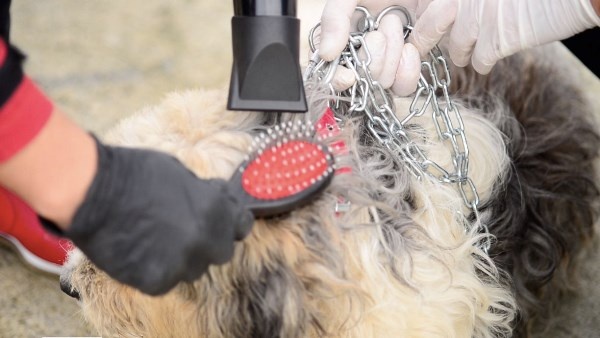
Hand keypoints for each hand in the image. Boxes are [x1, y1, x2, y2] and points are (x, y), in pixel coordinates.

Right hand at [57, 138, 253, 294]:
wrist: (92, 192)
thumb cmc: (135, 173)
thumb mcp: (182, 173)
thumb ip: (204, 195)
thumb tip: (214, 201)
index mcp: (216, 211)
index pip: (242, 226)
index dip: (230, 222)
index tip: (221, 221)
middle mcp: (205, 241)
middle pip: (221, 252)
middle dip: (207, 241)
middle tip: (184, 230)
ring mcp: (181, 265)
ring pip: (193, 269)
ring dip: (182, 257)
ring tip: (156, 239)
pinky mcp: (156, 282)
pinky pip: (166, 280)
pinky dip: (156, 269)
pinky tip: (140, 251)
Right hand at [319, 0, 454, 95]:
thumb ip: (334, 17)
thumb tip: (327, 54)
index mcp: (340, 41)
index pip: (329, 74)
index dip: (337, 80)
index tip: (347, 77)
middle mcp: (359, 57)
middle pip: (358, 82)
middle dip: (372, 56)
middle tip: (380, 31)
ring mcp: (384, 66)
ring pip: (380, 85)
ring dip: (390, 57)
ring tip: (396, 27)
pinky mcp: (406, 70)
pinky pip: (402, 86)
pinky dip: (408, 68)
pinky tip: (410, 48)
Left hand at [411, 0, 599, 73]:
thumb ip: (464, 0)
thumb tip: (437, 13)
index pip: (423, 4)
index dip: (421, 17)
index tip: (422, 25)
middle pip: (428, 26)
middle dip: (424, 40)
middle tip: (422, 48)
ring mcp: (478, 18)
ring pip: (455, 48)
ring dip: (462, 53)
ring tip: (471, 50)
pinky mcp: (495, 40)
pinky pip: (478, 62)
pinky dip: (483, 63)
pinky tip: (491, 58)